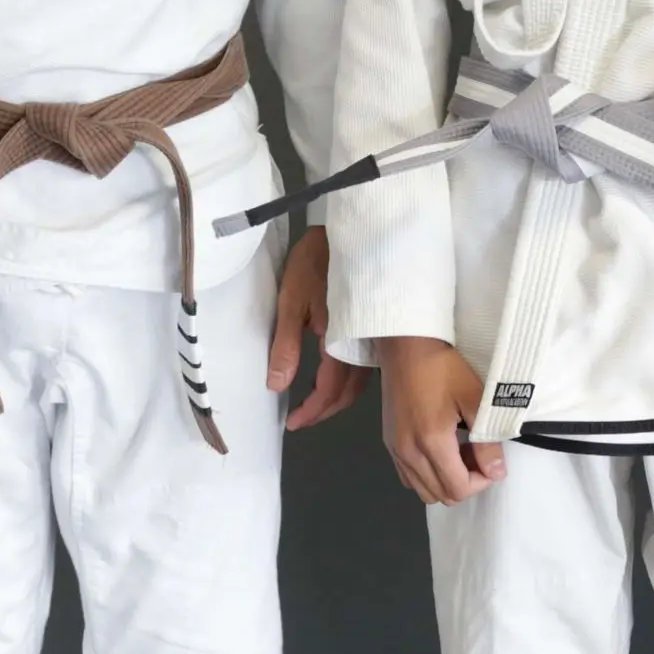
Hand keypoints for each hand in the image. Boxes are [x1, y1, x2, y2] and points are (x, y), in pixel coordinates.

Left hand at [268, 226, 368, 430]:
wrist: (353, 230)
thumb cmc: (317, 262)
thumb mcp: (291, 300)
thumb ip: (285, 345)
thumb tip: (277, 386)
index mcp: (341, 340)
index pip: (330, 390)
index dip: (312, 411)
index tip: (293, 423)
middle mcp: (363, 344)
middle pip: (350, 391)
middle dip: (327, 410)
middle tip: (303, 419)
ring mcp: (374, 334)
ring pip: (362, 379)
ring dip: (341, 397)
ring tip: (318, 402)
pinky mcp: (377, 324)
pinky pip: (368, 363)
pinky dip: (352, 378)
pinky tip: (340, 374)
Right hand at [377, 335, 505, 505]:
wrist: (406, 345)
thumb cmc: (443, 365)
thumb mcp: (474, 397)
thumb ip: (486, 439)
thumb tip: (497, 471)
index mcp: (431, 442)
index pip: (457, 489)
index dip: (481, 483)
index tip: (492, 462)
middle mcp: (408, 453)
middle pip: (440, 495)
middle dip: (465, 482)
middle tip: (478, 455)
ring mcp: (395, 449)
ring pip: (422, 490)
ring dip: (445, 481)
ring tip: (460, 452)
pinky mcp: (388, 442)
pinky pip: (408, 476)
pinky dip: (427, 474)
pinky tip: (439, 450)